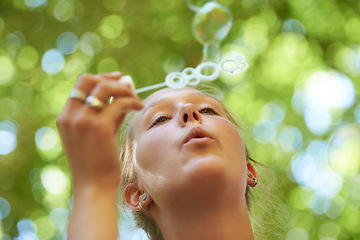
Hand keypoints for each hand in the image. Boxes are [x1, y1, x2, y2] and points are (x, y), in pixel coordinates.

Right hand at [57, 72, 142, 192]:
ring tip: (136, 100)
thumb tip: (124, 92)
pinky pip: (119, 103)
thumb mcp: (98, 134)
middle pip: (89, 79)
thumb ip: (108, 113)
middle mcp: (71, 116)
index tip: (117, 80)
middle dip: (110, 79)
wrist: (94, 188)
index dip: (100, 78)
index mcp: (65, 117)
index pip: (80, 85)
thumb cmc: (97, 164)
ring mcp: (83, 120)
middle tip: (127, 85)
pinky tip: (139, 108)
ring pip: (105, 88)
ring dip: (124, 90)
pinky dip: (132, 101)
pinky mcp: (99, 127)